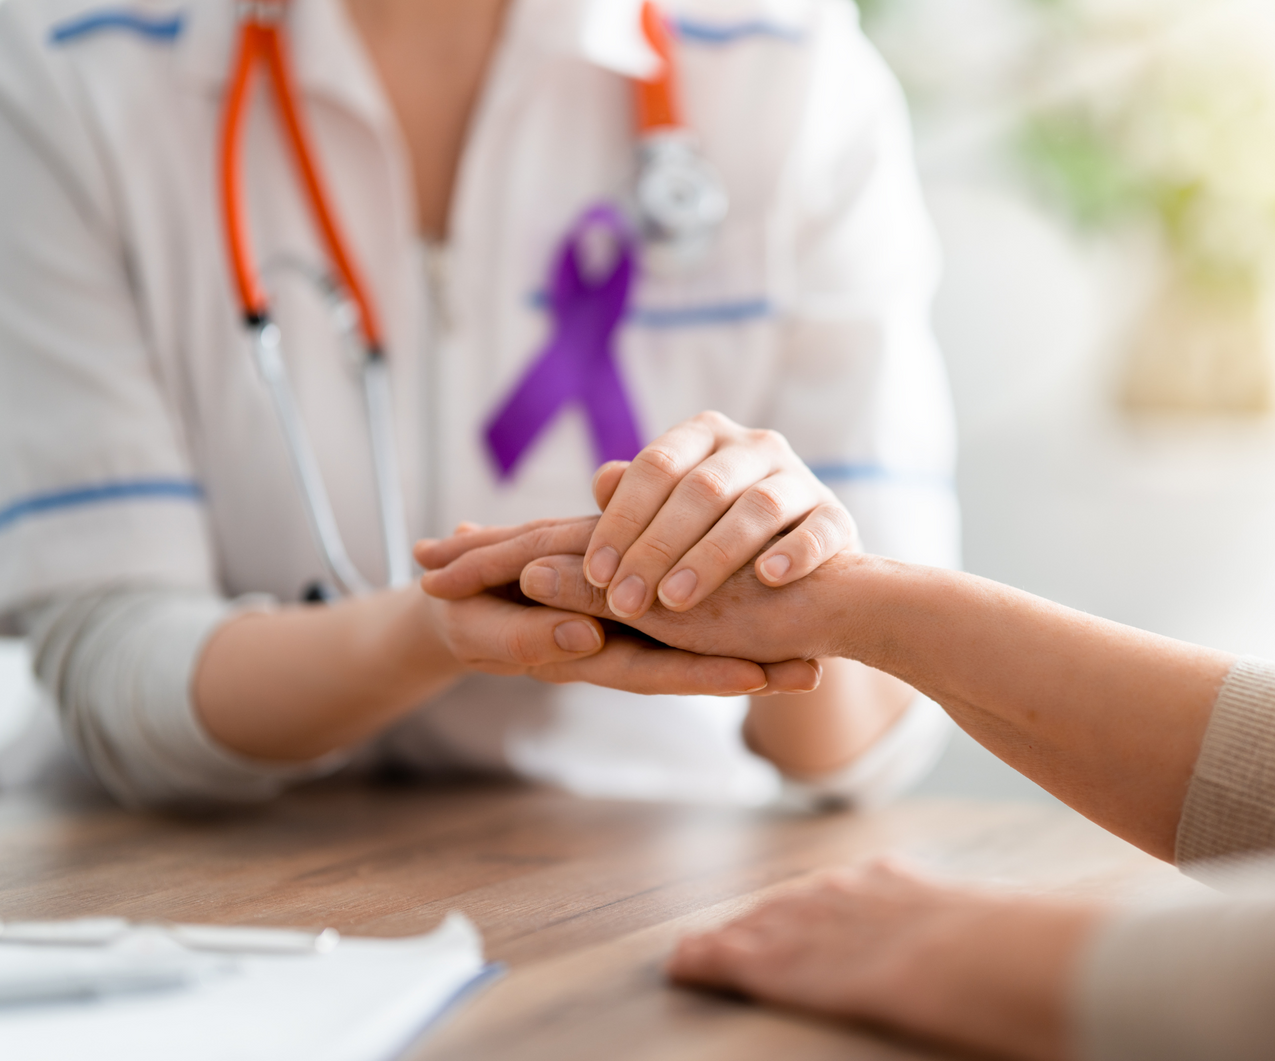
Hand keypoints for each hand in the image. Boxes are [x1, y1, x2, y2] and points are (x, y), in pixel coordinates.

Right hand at [414, 520, 821, 695]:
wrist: (458, 604)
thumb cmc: (467, 623)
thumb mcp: (487, 631)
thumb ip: (530, 636)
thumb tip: (585, 636)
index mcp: (592, 652)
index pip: (657, 670)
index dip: (705, 674)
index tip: (758, 681)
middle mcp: (621, 640)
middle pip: (694, 659)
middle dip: (753, 669)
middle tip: (815, 673)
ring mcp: (629, 618)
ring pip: (698, 636)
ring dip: (753, 646)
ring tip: (816, 651)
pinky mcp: (629, 592)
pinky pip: (684, 606)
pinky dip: (727, 611)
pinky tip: (774, 602)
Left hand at [582, 411, 857, 619]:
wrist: (803, 576)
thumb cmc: (715, 541)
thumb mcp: (670, 519)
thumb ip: (636, 503)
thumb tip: (602, 480)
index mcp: (704, 436)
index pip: (656, 466)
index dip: (622, 520)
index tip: (596, 574)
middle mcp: (754, 446)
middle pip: (702, 489)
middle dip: (657, 548)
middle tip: (627, 601)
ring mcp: (801, 478)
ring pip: (758, 508)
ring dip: (713, 556)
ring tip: (676, 602)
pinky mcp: (837, 516)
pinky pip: (819, 529)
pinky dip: (795, 552)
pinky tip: (768, 579)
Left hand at [667, 858, 1107, 1060]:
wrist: (1003, 959)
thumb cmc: (1026, 952)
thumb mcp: (1005, 931)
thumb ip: (987, 934)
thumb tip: (1021, 951)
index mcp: (902, 882)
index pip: (842, 890)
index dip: (809, 906)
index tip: (789, 915)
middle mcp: (852, 893)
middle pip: (792, 903)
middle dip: (758, 920)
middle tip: (722, 933)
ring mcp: (824, 928)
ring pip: (761, 929)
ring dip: (728, 941)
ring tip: (695, 952)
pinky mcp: (799, 969)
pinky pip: (741, 962)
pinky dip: (708, 962)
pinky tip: (682, 966)